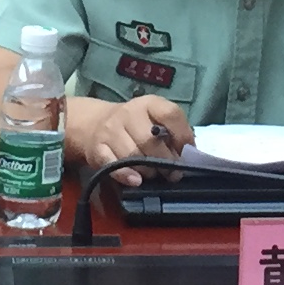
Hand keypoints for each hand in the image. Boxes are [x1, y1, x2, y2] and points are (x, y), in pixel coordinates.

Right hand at [65, 94, 191, 177]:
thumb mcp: (154, 120)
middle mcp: (128, 113)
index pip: (170, 114)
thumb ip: (172, 134)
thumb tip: (189, 154)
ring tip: (154, 175)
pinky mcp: (97, 148)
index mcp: (148, 103)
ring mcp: (111, 130)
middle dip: (165, 160)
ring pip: (132, 155)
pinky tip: (136, 181)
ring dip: (148, 170)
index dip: (182, 135)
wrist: (94, 124)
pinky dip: (126, 175)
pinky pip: (113, 165)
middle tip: (172, 173)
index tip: (186, 152)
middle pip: (150, 140)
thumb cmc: (135, 126)